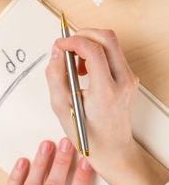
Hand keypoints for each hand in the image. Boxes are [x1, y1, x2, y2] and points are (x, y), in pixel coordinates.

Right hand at [46, 28, 168, 184]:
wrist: (111, 148)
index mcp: (106, 91)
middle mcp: (123, 81)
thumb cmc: (86, 133)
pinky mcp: (129, 77)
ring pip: (111, 43)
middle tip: (66, 46)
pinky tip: (84, 70)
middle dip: (83, 35)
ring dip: (89, 45)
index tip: (59, 44)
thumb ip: (55, 76)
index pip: (94, 50)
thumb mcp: (61, 107)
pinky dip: (95, 54)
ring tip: (74, 65)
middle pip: (107, 38)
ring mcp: (129, 78)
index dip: (73, 41)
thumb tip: (57, 52)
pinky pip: (112, 53)